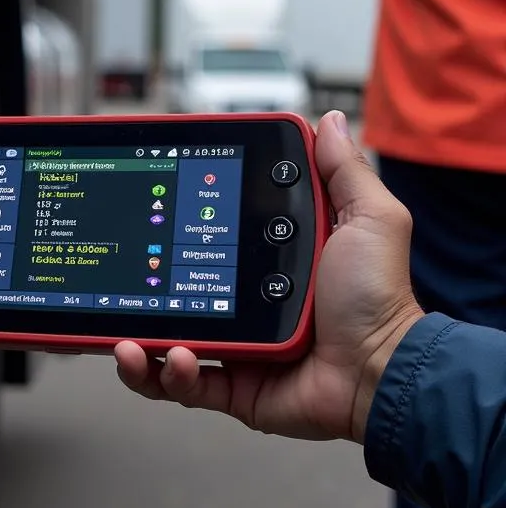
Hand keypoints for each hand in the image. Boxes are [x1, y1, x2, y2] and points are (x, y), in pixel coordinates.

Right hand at [115, 111, 424, 442]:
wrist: (382, 371)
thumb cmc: (377, 297)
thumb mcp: (366, 220)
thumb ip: (342, 173)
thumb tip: (331, 122)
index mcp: (264, 262)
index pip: (207, 238)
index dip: (175, 227)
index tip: (151, 210)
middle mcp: (242, 302)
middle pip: (172, 288)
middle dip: (140, 285)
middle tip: (124, 275)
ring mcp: (234, 343)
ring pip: (165, 340)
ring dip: (138, 340)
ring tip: (130, 337)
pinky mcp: (231, 385)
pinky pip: (182, 383)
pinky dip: (163, 375)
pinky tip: (170, 358)